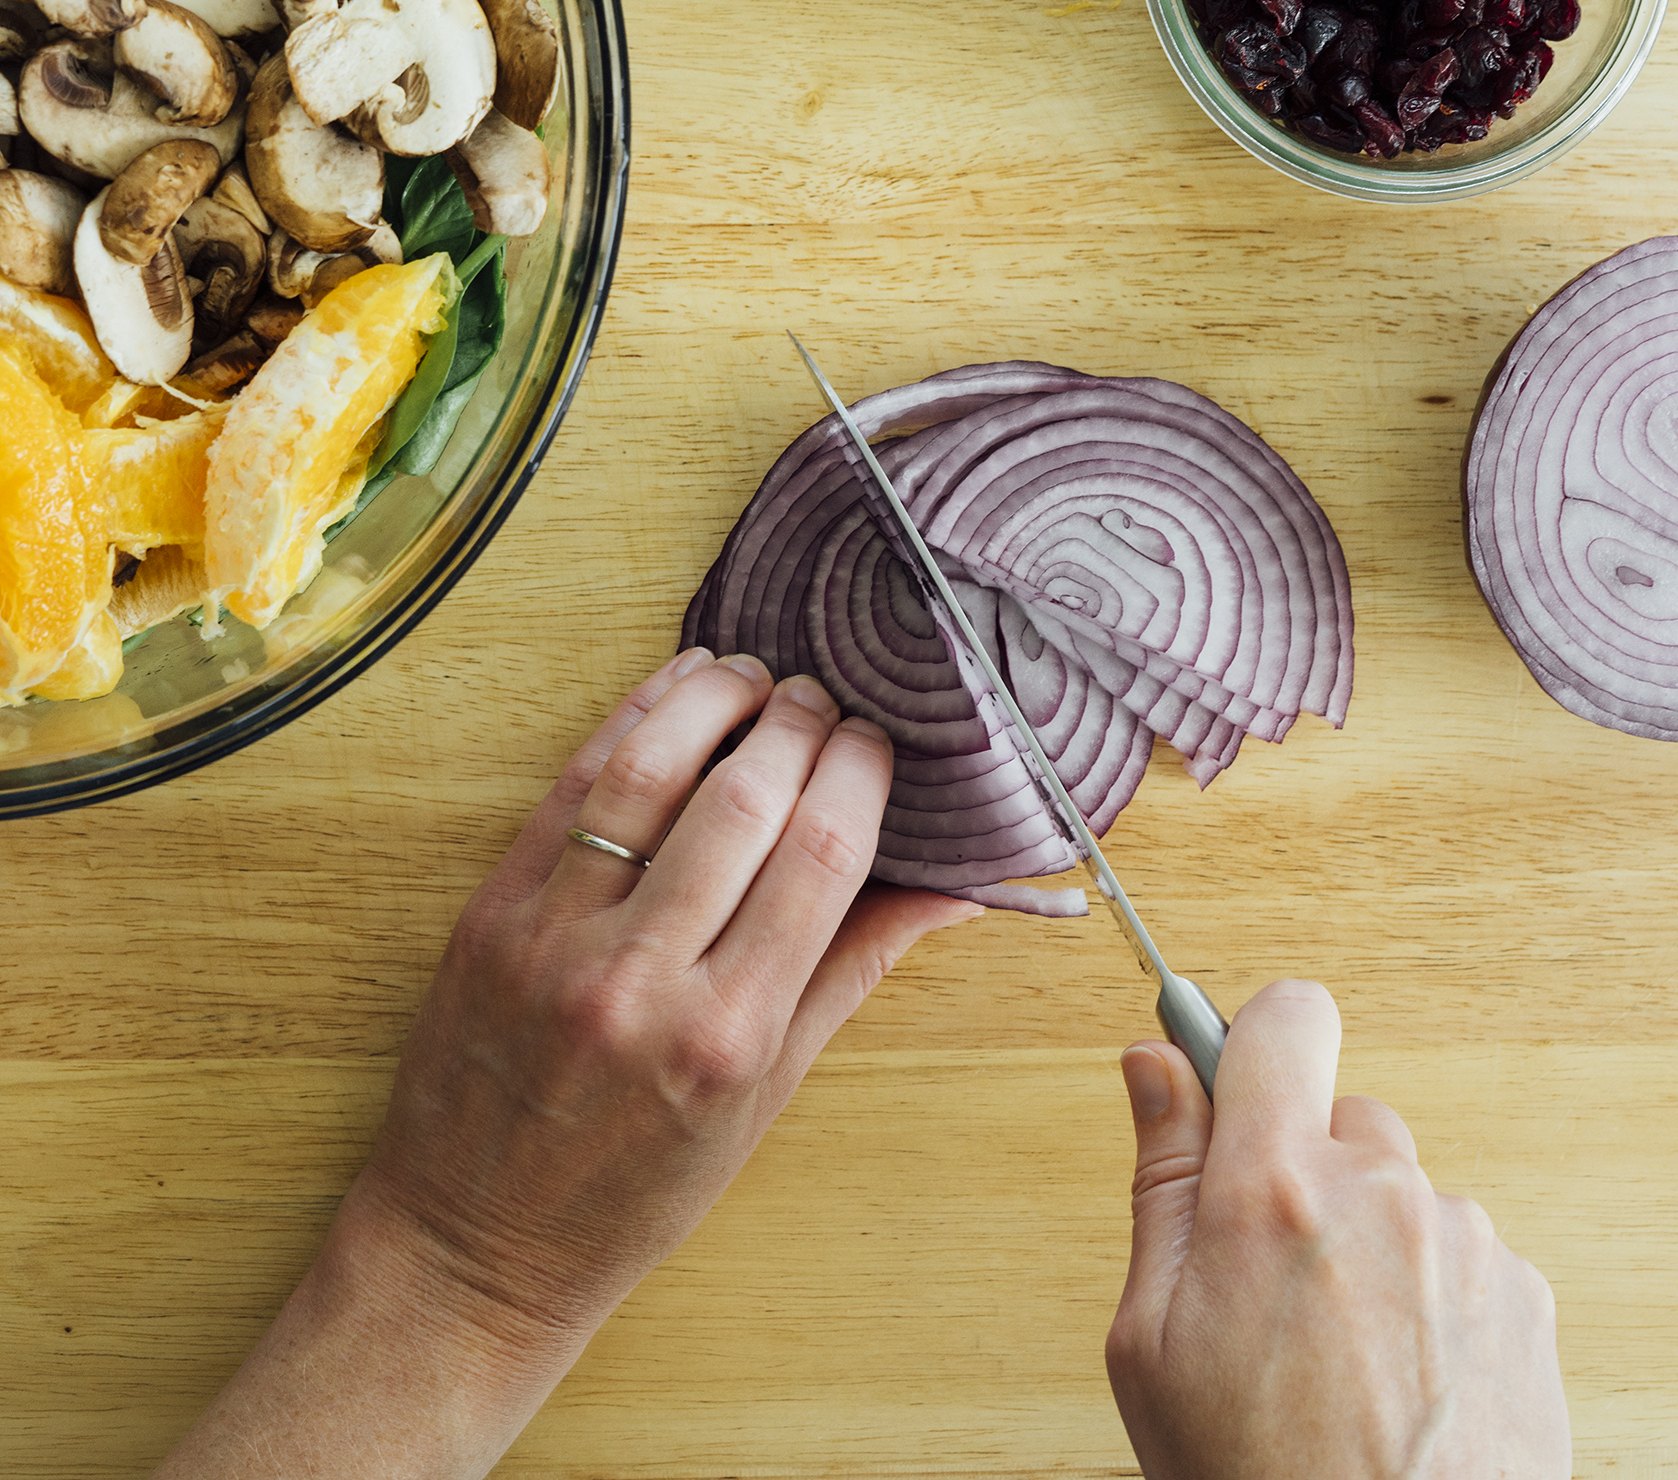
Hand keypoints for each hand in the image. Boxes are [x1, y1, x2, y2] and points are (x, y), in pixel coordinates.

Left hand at [152, 648, 979, 1478]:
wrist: (475, 1246)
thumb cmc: (638, 1188)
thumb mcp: (769, 1094)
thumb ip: (856, 967)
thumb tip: (959, 887)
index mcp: (730, 1035)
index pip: (822, 855)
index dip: (861, 773)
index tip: (878, 741)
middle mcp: (643, 979)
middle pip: (748, 799)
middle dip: (801, 724)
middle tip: (825, 698)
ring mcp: (555, 939)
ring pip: (652, 770)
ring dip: (714, 699)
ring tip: (754, 675)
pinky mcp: (491, 913)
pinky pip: (571, 788)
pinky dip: (630, 721)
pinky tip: (672, 691)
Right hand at [1105, 981, 1569, 1479]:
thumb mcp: (1151, 1340)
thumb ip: (1161, 1179)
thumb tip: (1155, 1066)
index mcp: (1276, 1192)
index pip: (1285, 1017)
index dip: (1252, 1037)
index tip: (1232, 1077)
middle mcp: (1384, 1195)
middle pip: (1341, 1114)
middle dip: (1303, 1168)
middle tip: (1271, 1276)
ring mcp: (1466, 1243)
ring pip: (1400, 1189)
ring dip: (1370, 1237)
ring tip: (1339, 1354)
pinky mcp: (1526, 1296)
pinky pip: (1459, 1250)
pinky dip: (1429, 1293)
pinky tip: (1399, 1378)